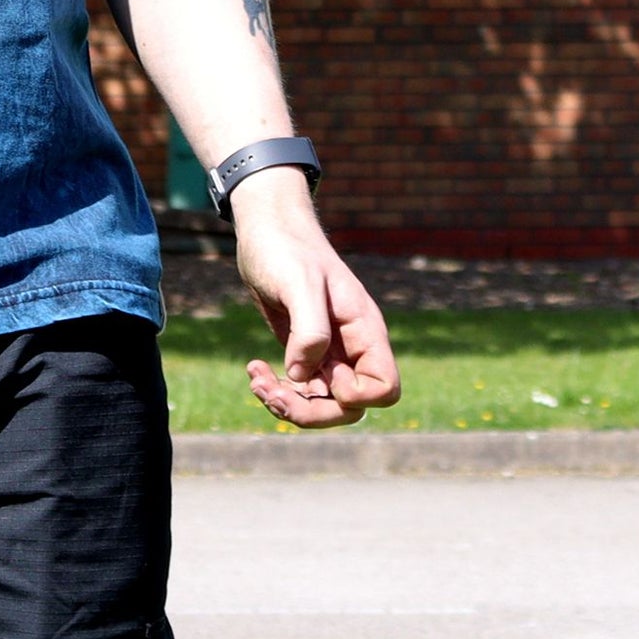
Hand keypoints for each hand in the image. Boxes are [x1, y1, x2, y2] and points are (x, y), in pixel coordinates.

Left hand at [230, 168, 400, 429]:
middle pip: (350, 408)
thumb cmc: (286, 247)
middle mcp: (350, 346)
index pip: (384, 388)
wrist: (266, 227)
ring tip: (256, 381)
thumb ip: (310, 329)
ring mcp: (328, 351)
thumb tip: (302, 376)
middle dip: (311, 411)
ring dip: (288, 404)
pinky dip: (277, 389)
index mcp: (363, 330)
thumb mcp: (299, 281)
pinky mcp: (302, 351)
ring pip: (321, 403)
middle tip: (272, 393)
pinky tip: (253, 369)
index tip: (322, 376)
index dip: (356, 398)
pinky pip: (300, 388)